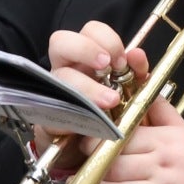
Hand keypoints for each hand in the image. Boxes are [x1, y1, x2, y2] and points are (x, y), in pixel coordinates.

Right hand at [31, 20, 142, 161]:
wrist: (92, 152)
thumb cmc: (110, 115)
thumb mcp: (129, 92)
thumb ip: (134, 73)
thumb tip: (137, 54)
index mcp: (87, 57)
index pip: (90, 31)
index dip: (106, 38)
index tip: (122, 59)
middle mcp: (65, 68)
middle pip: (60, 41)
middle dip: (85, 49)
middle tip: (107, 66)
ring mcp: (53, 91)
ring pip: (58, 76)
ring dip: (86, 86)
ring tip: (110, 101)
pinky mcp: (46, 117)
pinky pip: (52, 109)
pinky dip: (72, 113)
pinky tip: (90, 123)